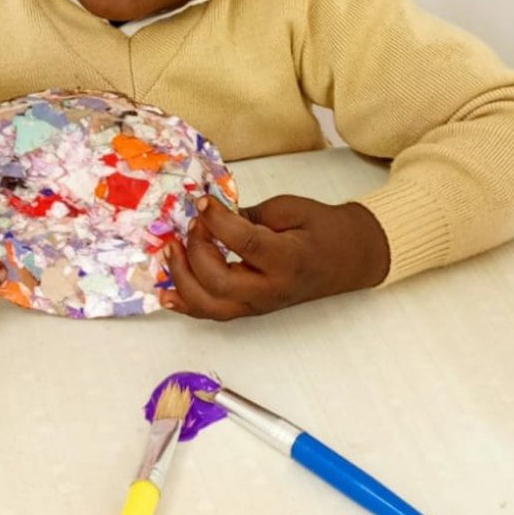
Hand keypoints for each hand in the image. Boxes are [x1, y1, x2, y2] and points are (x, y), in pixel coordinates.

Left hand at [162, 194, 389, 319]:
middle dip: (196, 250)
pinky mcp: (250, 310)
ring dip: (182, 278)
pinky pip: (212, 313)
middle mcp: (271, 290)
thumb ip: (249, 215)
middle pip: (219, 282)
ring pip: (210, 305)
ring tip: (169, 249)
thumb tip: (210, 213)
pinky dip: (185, 303)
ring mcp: (259, 305)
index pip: (244, 244)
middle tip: (192, 223)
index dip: (217, 221)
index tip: (202, 201)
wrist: (348, 258)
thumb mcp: (290, 209)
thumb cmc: (322, 229)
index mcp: (288, 260)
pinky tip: (165, 291)